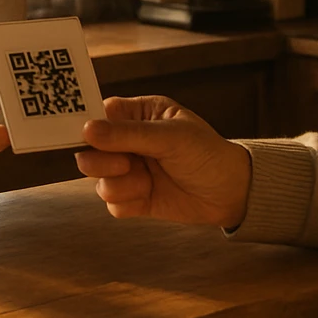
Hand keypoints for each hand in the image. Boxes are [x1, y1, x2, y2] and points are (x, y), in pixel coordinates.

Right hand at [75, 95, 251, 227]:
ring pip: (98, 179)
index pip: (99, 114)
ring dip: (119, 184)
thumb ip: (128, 134)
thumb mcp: (170, 136)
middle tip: (127, 163)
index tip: (86, 136)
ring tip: (146, 181)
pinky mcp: (134, 197)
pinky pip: (111, 203)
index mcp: (137, 114)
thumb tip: (87, 130)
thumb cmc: (207, 153)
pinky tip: (149, 196)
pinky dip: (127, 202)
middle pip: (90, 149)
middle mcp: (128, 141)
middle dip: (103, 161)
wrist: (231, 193)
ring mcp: (130, 170)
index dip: (88, 126)